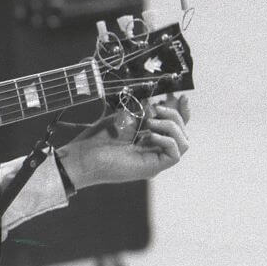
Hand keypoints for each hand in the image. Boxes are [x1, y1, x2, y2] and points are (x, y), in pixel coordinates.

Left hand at [58, 94, 189, 188]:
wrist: (82, 157)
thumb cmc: (97, 140)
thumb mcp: (123, 119)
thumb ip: (143, 112)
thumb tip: (159, 102)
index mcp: (148, 140)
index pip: (175, 127)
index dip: (182, 112)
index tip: (182, 97)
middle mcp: (154, 151)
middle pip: (182, 133)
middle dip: (174, 115)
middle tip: (155, 108)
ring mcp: (155, 160)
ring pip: (183, 142)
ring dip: (171, 126)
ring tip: (149, 121)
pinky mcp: (153, 168)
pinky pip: (175, 154)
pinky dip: (166, 140)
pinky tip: (149, 135)